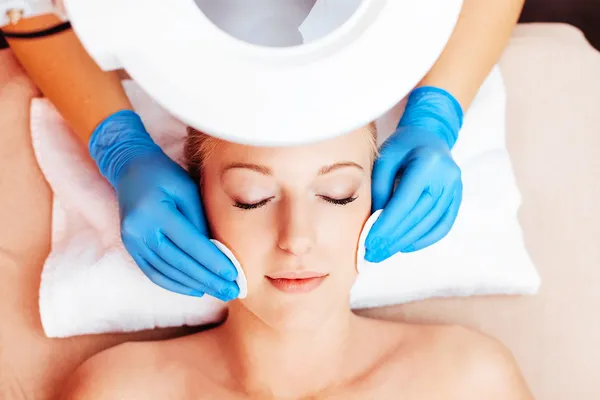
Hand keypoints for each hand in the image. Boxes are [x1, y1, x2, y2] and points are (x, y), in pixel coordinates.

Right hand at [90, 110, 239, 300]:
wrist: (130, 168)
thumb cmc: (165, 174)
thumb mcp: (187, 188)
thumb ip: (200, 219)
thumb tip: (217, 252)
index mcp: (154, 210)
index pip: (190, 243)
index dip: (213, 261)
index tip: (234, 274)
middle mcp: (139, 230)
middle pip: (179, 262)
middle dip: (208, 279)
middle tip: (232, 291)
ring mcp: (131, 241)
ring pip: (166, 271)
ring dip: (194, 285)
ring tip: (218, 292)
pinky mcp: (130, 247)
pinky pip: (153, 272)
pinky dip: (175, 284)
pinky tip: (195, 289)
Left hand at [365, 87, 463, 261]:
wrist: (430, 135)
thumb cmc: (403, 145)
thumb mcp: (385, 158)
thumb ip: (380, 188)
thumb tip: (375, 222)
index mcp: (428, 163)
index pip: (405, 202)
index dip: (387, 225)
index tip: (369, 242)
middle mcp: (447, 178)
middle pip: (417, 216)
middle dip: (393, 238)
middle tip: (373, 254)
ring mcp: (456, 189)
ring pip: (429, 224)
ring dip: (406, 242)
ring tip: (385, 253)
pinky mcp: (457, 199)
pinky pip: (443, 225)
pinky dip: (424, 239)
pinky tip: (406, 247)